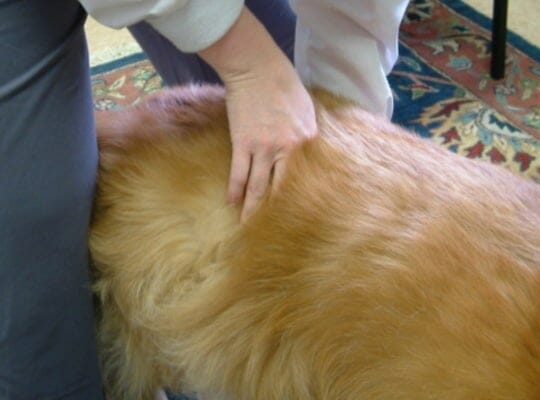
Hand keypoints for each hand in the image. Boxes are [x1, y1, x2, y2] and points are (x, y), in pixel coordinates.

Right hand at [199, 7, 316, 221]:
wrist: (257, 69)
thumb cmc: (286, 86)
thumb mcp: (308, 111)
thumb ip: (308, 137)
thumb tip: (308, 157)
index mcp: (306, 143)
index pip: (305, 179)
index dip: (301, 201)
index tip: (300, 218)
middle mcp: (286, 151)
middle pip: (281, 189)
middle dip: (277, 213)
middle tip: (275, 233)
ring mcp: (262, 149)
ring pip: (257, 187)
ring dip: (252, 209)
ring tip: (248, 227)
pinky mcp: (241, 143)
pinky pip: (237, 173)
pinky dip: (234, 190)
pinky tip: (231, 203)